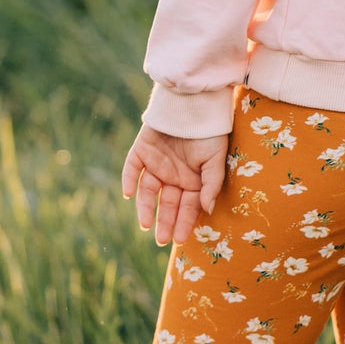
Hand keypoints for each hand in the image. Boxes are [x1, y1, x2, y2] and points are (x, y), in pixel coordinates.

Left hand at [120, 124, 229, 246]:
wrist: (194, 103)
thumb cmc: (210, 132)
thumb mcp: (216, 159)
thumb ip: (212, 184)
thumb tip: (208, 209)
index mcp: (192, 180)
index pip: (187, 206)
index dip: (184, 222)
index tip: (179, 239)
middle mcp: (173, 175)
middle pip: (167, 203)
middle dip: (165, 221)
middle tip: (162, 240)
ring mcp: (156, 163)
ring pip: (147, 191)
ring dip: (145, 208)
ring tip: (145, 225)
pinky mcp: (141, 150)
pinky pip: (132, 168)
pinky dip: (128, 180)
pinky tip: (128, 194)